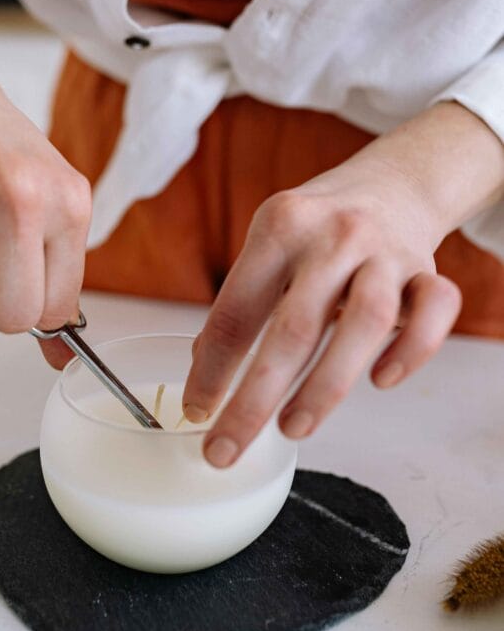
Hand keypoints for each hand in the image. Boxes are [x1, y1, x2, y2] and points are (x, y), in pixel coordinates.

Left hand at [183, 102, 503, 466]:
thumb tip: (204, 369)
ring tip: (293, 428)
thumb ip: (242, 303)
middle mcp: (333, 237)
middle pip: (293, 327)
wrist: (392, 183)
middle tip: (227, 447)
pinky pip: (433, 312)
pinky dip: (410, 352)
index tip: (196, 411)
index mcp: (280, 227)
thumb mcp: (268, 245)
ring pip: (366, 322)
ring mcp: (385, 253)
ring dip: (326, 386)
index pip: (236, 310)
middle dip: (255, 399)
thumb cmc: (319, 228)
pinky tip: (382, 381)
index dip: (212, 369)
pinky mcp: (428, 271)